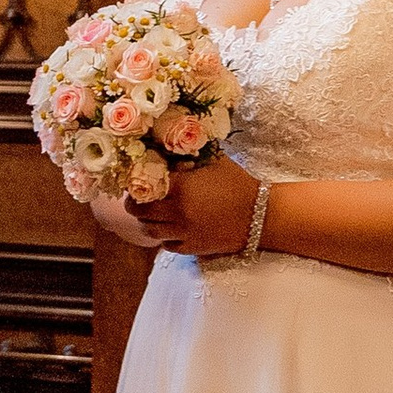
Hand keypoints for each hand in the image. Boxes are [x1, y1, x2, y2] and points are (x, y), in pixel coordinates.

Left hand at [113, 154, 262, 257]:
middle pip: (140, 211)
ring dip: (146, 221)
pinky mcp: (192, 247)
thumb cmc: (238, 183)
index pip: (143, 186)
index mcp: (181, 187)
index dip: (133, 184)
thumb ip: (189, 154)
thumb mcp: (214, 160)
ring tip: (150, 213)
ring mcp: (184, 232)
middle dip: (134, 204)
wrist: (261, 214)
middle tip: (135, 198)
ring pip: (150, 230)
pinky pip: (166, 245)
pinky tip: (168, 227)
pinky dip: (163, 236)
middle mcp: (178, 212)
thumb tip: (167, 145)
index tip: (132, 180)